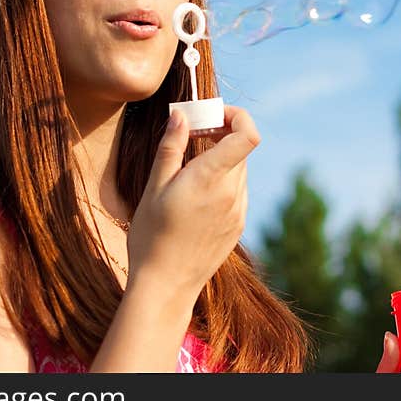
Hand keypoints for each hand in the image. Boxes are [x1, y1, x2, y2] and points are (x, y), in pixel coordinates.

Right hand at [127, 105, 259, 300]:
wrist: (165, 285)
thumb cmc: (152, 235)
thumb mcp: (154, 187)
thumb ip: (171, 148)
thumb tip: (181, 115)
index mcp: (211, 179)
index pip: (248, 135)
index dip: (237, 116)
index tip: (211, 114)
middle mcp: (232, 193)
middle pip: (241, 149)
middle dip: (221, 134)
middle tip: (192, 134)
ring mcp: (238, 211)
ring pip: (239, 170)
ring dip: (221, 158)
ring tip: (189, 167)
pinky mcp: (238, 225)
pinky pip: (237, 191)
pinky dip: (223, 180)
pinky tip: (196, 193)